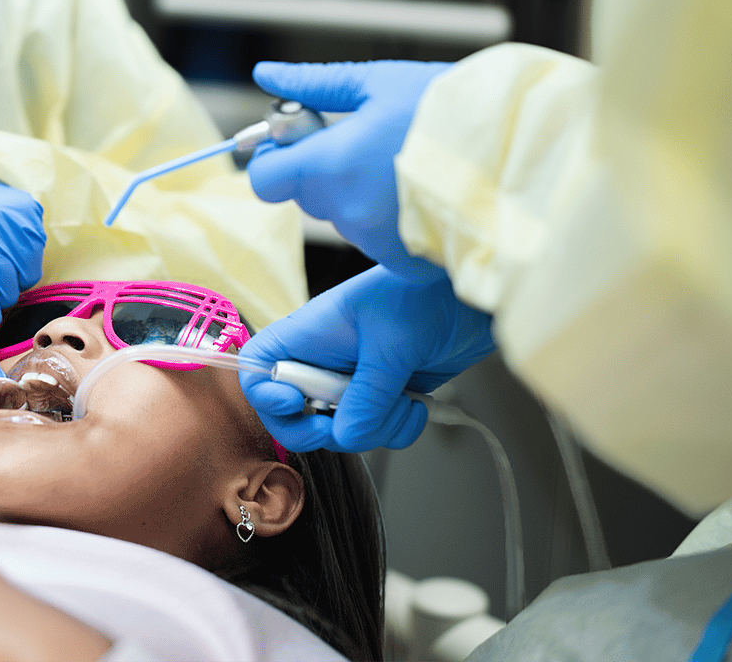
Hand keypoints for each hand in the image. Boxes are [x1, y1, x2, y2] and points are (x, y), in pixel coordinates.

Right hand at [238, 266, 494, 452]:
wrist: (472, 301)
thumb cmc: (424, 295)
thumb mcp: (393, 345)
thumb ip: (366, 396)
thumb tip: (345, 436)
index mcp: (310, 333)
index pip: (259, 367)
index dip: (265, 394)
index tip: (295, 404)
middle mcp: (324, 360)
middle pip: (293, 415)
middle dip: (322, 430)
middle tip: (348, 426)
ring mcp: (352, 381)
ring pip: (340, 430)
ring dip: (375, 428)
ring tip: (404, 400)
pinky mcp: (381, 397)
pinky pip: (374, 432)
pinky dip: (397, 428)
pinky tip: (416, 405)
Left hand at [247, 60, 449, 282]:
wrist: (521, 151)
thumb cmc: (452, 111)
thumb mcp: (378, 83)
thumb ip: (315, 85)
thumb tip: (268, 74)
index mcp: (329, 165)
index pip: (265, 179)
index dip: (274, 160)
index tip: (296, 143)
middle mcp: (347, 211)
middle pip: (307, 196)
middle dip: (324, 170)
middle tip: (365, 142)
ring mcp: (376, 242)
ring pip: (346, 217)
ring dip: (361, 195)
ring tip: (405, 164)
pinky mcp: (405, 263)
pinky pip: (379, 241)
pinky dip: (392, 221)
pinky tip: (420, 194)